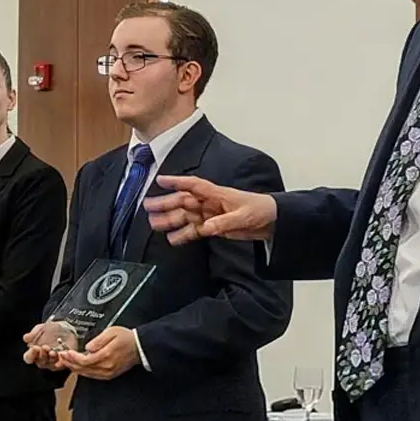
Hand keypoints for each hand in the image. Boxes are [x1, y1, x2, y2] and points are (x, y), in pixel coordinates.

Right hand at [22, 324, 67, 371]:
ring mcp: (52, 362)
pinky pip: (60, 365)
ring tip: (53, 351)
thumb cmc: (50, 329)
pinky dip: (60, 361)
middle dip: (42, 354)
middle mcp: (42, 359)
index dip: (31, 354)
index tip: (34, 347)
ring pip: (50, 365)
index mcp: (34, 352)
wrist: (66, 329)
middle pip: (40, 362)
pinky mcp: (62, 363)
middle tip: (45, 347)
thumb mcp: (41, 329)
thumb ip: (33, 334)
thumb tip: (26, 338)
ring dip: (51, 358)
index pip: (28, 358)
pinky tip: (61, 355)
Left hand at [58, 326, 139, 380]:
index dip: (73, 358)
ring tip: (66, 363)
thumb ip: (98, 340)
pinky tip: (78, 368)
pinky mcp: (110, 375)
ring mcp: (108, 373)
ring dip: (75, 369)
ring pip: (87, 374)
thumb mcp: (112, 332)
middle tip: (61, 358)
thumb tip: (87, 347)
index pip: (84, 360)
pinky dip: (83, 372)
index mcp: (106, 356)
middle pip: (83, 369)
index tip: (66, 352)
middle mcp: (106, 367)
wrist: (140, 347)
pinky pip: (93, 376)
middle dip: (70, 364)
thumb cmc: (126, 338)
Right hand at [142, 175, 277, 243]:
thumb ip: (223, 222)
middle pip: (183, 201)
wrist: (272, 221)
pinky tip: (172, 239)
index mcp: (216, 193)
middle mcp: (209, 202)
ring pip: (185, 216)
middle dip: (165, 203)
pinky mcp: (213, 227)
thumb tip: (206, 227)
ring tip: (154, 224)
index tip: (160, 180)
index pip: (192, 185)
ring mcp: (210, 214)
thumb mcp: (242, 216)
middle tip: (148, 206)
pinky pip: (194, 230)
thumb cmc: (259, 210)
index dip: (176, 182)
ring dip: (170, 220)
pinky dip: (183, 234)